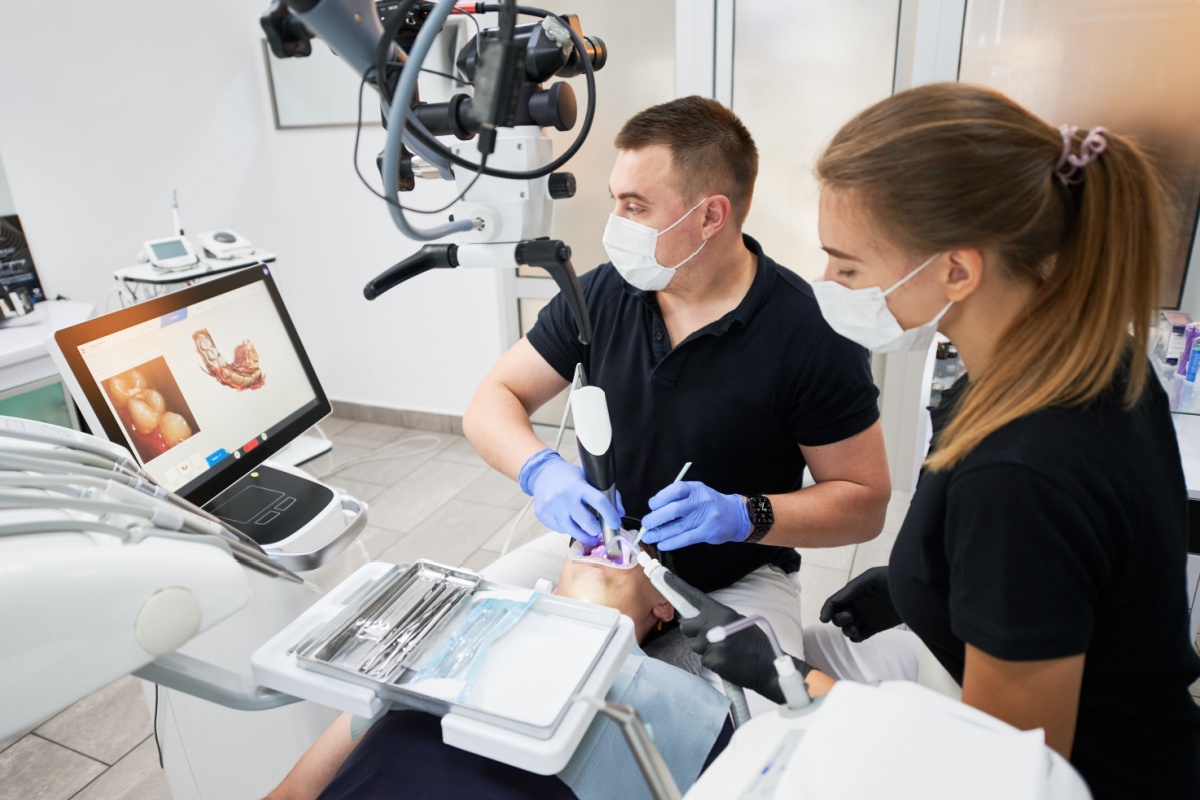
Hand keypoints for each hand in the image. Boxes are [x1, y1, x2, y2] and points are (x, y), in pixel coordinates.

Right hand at [519, 449, 622, 546]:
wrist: (542, 473)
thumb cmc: (569, 477)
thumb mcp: (589, 478)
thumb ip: (607, 494)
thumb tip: (619, 513)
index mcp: (578, 486)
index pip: (599, 501)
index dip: (610, 515)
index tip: (616, 523)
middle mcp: (564, 497)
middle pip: (586, 522)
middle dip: (596, 530)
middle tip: (599, 531)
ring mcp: (552, 507)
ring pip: (572, 531)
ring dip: (583, 535)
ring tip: (589, 536)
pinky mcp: (543, 515)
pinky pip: (560, 529)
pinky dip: (568, 529)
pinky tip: (570, 522)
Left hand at [639, 481, 749, 549]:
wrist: (736, 515)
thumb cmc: (710, 504)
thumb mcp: (697, 493)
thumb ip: (679, 499)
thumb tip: (654, 511)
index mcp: (695, 488)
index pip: (675, 490)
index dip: (660, 498)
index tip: (652, 506)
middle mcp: (700, 500)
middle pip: (673, 509)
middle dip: (656, 518)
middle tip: (646, 524)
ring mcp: (705, 516)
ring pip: (678, 526)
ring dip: (660, 533)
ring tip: (649, 537)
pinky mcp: (708, 531)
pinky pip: (686, 538)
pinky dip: (672, 542)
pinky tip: (662, 544)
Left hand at [662, 571, 806, 704]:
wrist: (768, 664)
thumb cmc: (755, 642)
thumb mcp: (738, 621)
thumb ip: (718, 618)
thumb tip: (703, 620)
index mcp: (721, 612)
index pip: (695, 597)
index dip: (678, 587)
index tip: (664, 577)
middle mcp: (714, 625)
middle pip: (686, 626)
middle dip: (693, 632)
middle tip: (708, 637)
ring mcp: (712, 643)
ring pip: (695, 645)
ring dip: (706, 649)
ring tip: (725, 651)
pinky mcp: (713, 660)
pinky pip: (704, 660)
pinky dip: (714, 662)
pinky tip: (728, 662)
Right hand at [819, 566, 901, 641]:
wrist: (914, 590)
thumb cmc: (891, 578)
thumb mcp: (869, 578)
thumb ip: (851, 589)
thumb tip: (834, 603)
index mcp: (853, 592)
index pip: (835, 602)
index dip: (827, 609)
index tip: (824, 619)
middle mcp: (857, 605)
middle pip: (839, 616)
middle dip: (839, 619)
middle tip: (849, 617)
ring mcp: (866, 616)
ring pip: (848, 628)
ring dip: (847, 630)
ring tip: (854, 630)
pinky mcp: (875, 627)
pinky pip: (861, 635)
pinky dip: (856, 638)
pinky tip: (858, 635)